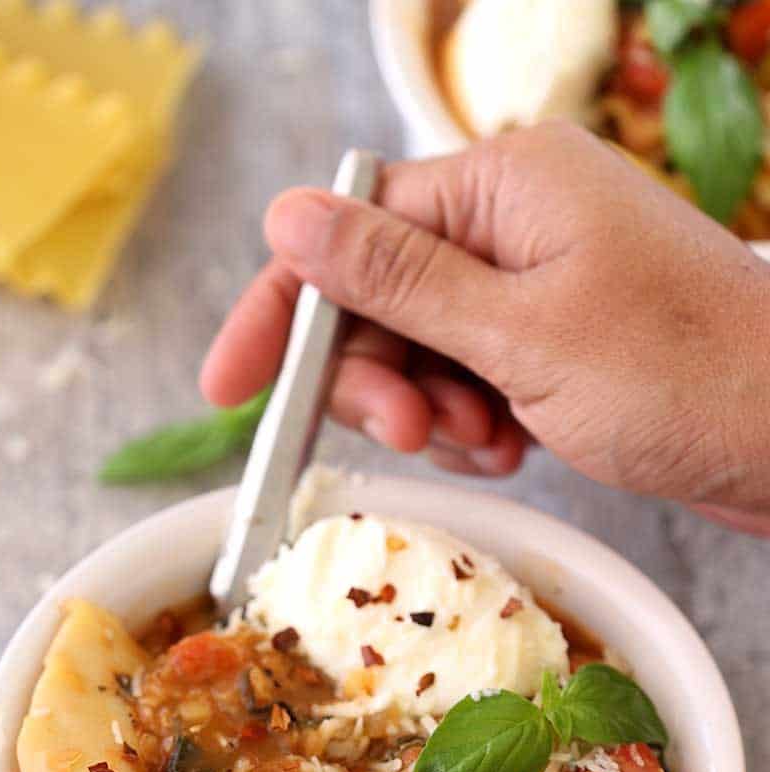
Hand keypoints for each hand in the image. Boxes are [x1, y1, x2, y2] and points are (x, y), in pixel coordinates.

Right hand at [201, 122, 769, 532]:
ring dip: (434, 411)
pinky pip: (470, 377)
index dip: (286, 311)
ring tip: (494, 444)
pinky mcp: (554, 337)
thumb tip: (289, 217)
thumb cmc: (679, 377)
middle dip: (379, 379)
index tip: (232, 387)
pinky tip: (515, 448)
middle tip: (407, 433)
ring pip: (422, 350)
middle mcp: (514, 219)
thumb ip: (395, 279)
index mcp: (502, 183)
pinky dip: (474, 421)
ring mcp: (535, 280)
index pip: (350, 234)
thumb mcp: (518, 333)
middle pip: (380, 299)